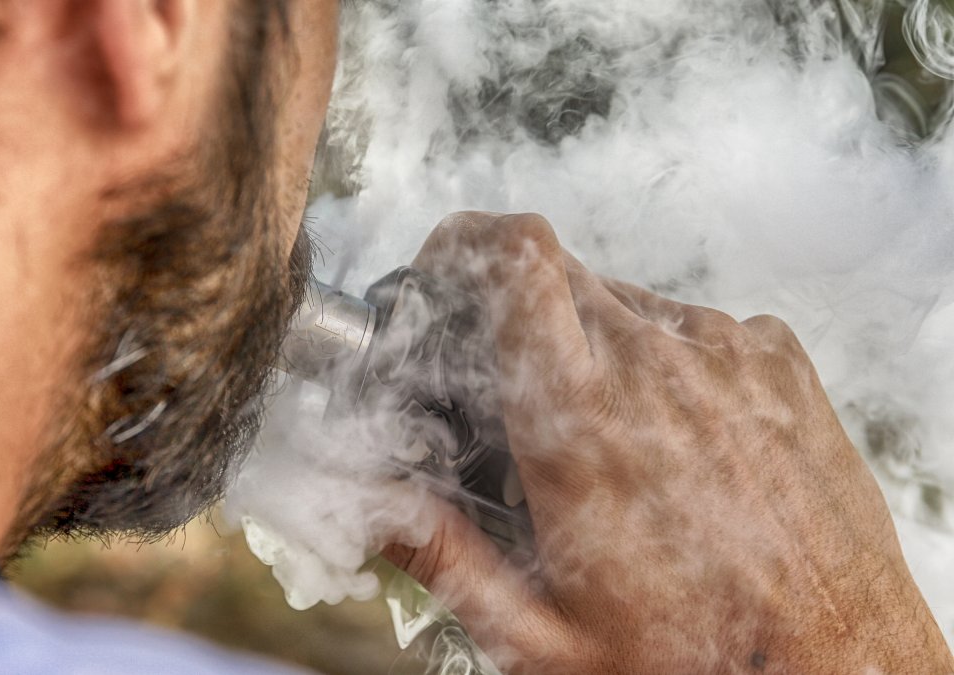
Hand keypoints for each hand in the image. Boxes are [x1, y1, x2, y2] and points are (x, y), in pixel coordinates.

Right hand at [383, 212, 953, 672]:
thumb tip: (372, 506)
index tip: (449, 266)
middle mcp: (657, 367)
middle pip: (559, 275)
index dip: (466, 243)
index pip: (514, 261)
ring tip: (609, 441)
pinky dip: (667, 360)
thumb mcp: (540, 636)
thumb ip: (441, 556)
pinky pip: (695, 326)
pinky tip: (677, 440)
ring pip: (626, 301)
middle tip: (520, 398)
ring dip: (596, 346)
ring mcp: (728, 356)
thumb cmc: (695, 664)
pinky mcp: (780, 364)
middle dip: (519, 317)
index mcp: (582, 422)